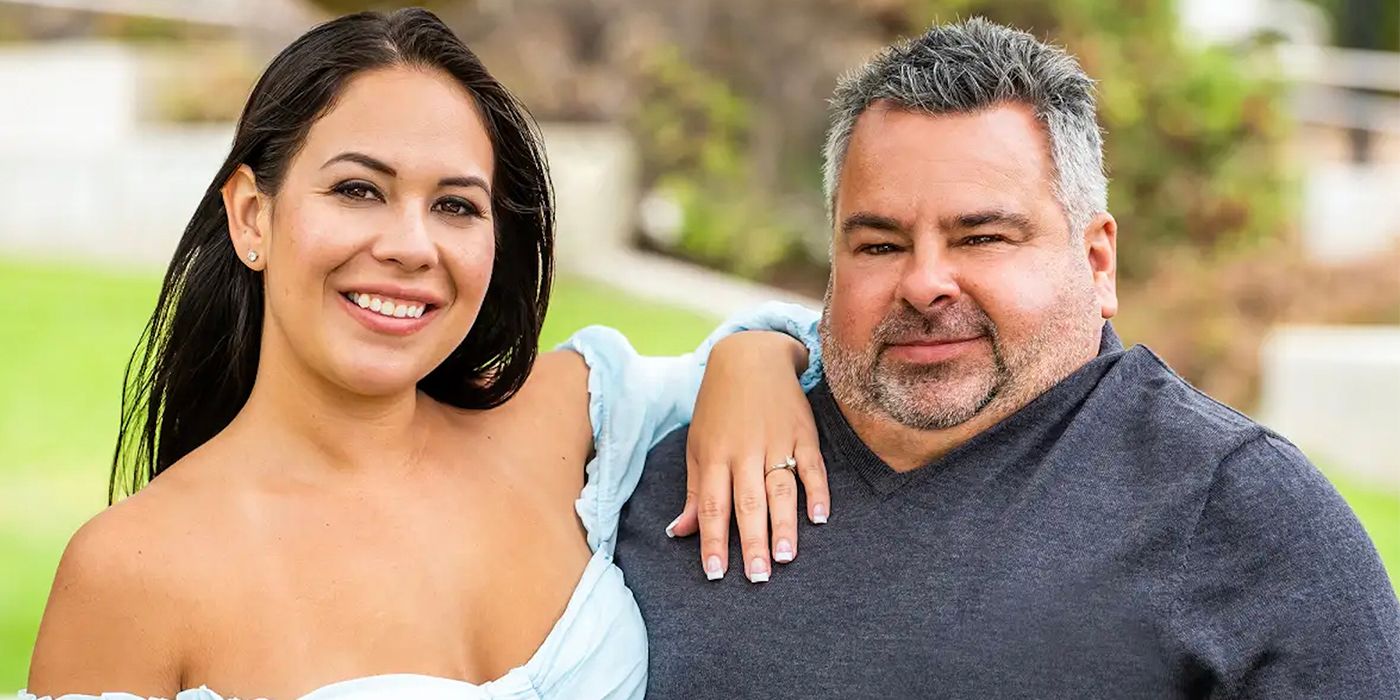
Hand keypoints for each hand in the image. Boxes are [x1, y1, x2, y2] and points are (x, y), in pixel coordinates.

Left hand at [667, 331, 828, 582]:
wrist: (750, 356)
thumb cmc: (719, 408)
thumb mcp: (698, 445)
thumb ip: (696, 492)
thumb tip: (680, 532)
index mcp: (715, 456)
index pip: (713, 506)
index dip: (713, 541)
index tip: (715, 573)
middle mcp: (745, 451)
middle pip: (748, 503)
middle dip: (752, 542)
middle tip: (757, 578)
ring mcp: (776, 441)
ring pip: (780, 488)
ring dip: (784, 524)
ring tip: (785, 557)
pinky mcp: (804, 432)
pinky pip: (812, 466)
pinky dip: (818, 490)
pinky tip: (820, 517)